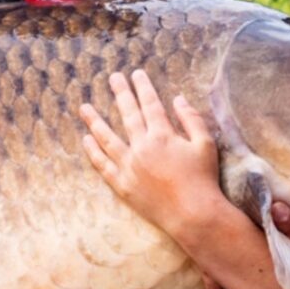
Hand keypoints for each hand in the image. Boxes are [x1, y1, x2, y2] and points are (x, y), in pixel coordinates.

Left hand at [79, 70, 220, 233]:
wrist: (193, 214)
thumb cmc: (203, 179)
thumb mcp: (205, 144)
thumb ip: (192, 119)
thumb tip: (178, 99)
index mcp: (163, 135)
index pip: (150, 104)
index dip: (142, 87)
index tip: (136, 74)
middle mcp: (142, 147)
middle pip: (128, 114)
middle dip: (120, 93)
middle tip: (112, 78)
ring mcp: (129, 166)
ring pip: (107, 138)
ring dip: (94, 121)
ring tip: (84, 107)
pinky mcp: (122, 184)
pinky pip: (103, 165)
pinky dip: (93, 151)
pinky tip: (86, 140)